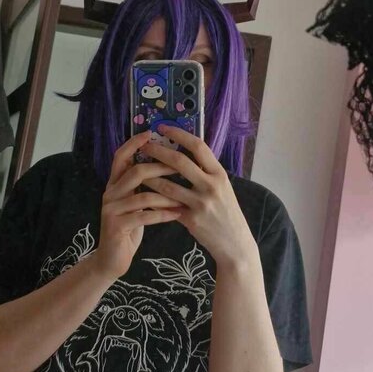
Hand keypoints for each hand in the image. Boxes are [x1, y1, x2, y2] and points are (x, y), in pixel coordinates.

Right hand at [93, 131, 187, 280]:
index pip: (121, 156)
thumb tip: (165, 164)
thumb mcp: (135, 204)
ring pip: (142, 194)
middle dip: (160, 168)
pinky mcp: (116, 226)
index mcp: (114, 184)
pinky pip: (144, 215)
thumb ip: (142, 186)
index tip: (152, 133)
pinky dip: (162, 214)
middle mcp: (109, 193)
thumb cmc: (129, 229)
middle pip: (135, 171)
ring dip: (167, 195)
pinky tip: (176, 215)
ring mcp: (111, 210)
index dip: (135, 143)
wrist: (112, 260)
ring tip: (184, 198)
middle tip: (180, 169)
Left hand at [141, 125, 257, 268]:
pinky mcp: (192, 219)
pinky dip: (154, 198)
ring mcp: (201, 203)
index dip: (179, 134)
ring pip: (168, 185)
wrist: (235, 243)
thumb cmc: (226, 212)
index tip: (163, 128)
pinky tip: (143, 193)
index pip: (198, 146)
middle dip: (158, 151)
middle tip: (144, 146)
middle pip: (180, 162)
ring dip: (150, 176)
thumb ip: (205, 173)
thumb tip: (183, 154)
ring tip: (137, 169)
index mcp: (219, 173)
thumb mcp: (223, 188)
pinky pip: (167, 205)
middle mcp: (212, 186)